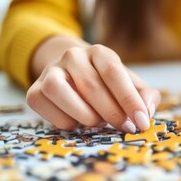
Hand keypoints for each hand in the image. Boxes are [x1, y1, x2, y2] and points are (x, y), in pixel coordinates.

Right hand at [26, 44, 160, 131]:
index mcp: (99, 52)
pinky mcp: (34, 92)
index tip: (141, 122)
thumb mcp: (130, 84)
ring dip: (87, 116)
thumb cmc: (108, 84)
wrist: (73, 74)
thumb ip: (144, 96)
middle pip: (91, 86)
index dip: (129, 99)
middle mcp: (72, 56)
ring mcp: (50, 72)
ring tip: (100, 122)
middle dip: (112, 113)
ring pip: (62, 93)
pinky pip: (51, 112)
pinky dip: (69, 123)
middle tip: (125, 127)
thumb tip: (147, 112)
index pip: (113, 71)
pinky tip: (80, 121)